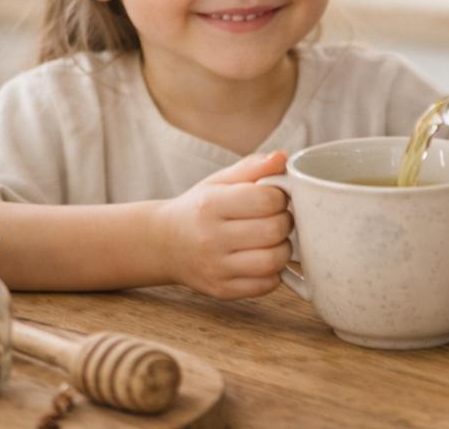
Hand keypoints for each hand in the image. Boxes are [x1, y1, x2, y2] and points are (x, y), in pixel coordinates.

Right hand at [160, 151, 292, 299]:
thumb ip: (252, 167)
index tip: (274, 198)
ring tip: (272, 239)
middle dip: (285, 221)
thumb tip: (283, 157)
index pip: (267, 200)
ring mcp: (215, 268)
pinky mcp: (222, 290)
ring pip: (274, 261)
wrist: (164, 244)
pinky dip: (274, 272)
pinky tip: (262, 258)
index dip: (280, 197)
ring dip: (283, 248)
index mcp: (211, 204)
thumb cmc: (199, 208)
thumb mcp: (219, 181)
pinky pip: (267, 285)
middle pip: (274, 230)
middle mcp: (210, 238)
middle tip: (277, 218)